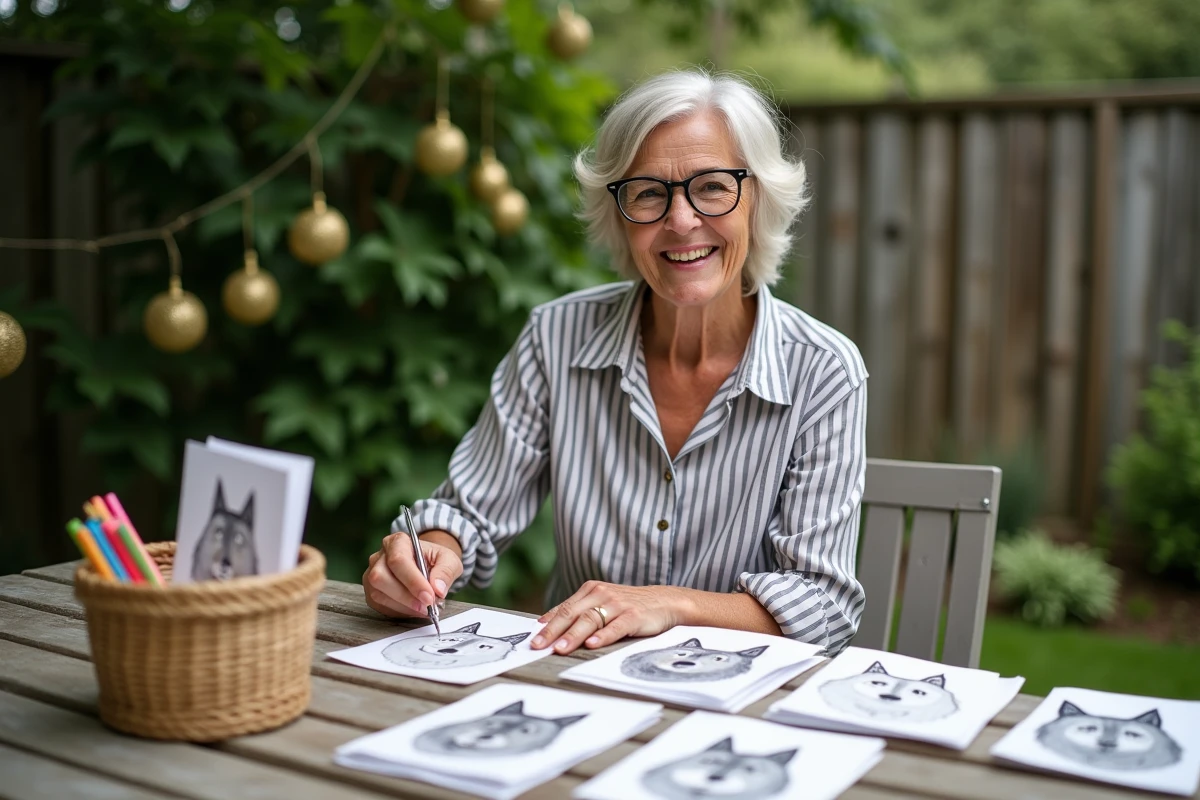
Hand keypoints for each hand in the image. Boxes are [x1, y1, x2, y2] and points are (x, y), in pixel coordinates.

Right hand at [362, 530, 462, 617]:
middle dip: (406, 596)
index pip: (398, 560)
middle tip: (427, 606)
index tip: (430, 597)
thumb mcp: (449, 560)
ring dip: (403, 606)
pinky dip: (399, 611)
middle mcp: (379, 556)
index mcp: (398, 542)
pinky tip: (414, 609)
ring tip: (424, 609)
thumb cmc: (436, 560)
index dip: (413, 581)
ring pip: (378, 593)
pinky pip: (379, 605)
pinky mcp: (371, 591)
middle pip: (381, 577)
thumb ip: (446, 571)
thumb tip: (438, 589)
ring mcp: (371, 574)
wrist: (427, 566)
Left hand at [531, 581, 691, 654]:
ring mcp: (617, 604)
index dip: (547, 624)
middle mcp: (601, 594)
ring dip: (573, 635)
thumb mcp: (602, 604)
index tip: (532, 638)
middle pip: (572, 613)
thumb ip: (580, 613)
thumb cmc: (629, 606)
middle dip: (553, 631)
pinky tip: (592, 644)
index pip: (564, 608)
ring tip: (560, 648)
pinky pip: (615, 627)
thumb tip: (549, 627)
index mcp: (590, 590)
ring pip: (590, 620)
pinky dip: (603, 636)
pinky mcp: (633, 616)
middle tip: (538, 645)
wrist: (664, 601)